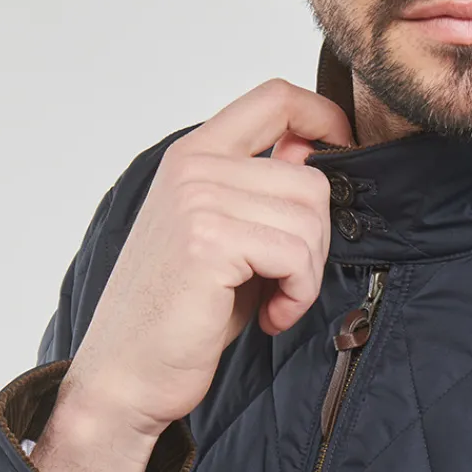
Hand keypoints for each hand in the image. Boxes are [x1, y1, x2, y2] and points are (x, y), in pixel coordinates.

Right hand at [56, 77, 354, 447]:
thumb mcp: (227, 236)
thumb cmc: (181, 313)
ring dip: (306, 273)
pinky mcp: (209, 241)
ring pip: (310, 219)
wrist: (127, 374)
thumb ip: (263, 190)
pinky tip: (270, 316)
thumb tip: (313, 149)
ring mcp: (198, 199)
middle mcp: (193, 167)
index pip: (275, 98)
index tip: (345, 153)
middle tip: (286, 281)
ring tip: (273, 300)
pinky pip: (297, 255)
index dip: (325, 117)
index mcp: (194, 155)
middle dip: (317, 240)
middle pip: (310, 178)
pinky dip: (297, 295)